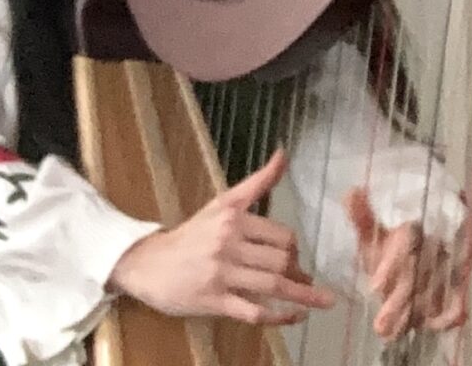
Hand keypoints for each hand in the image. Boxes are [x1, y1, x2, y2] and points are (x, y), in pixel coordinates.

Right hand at [108, 149, 337, 325]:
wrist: (148, 264)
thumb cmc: (190, 234)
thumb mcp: (222, 202)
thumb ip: (258, 182)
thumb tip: (284, 153)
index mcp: (233, 219)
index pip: (281, 236)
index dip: (294, 250)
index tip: (295, 259)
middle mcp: (228, 245)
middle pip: (280, 260)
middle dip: (297, 271)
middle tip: (302, 279)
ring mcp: (221, 275)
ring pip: (272, 285)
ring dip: (303, 294)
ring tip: (324, 300)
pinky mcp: (214, 302)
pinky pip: (254, 312)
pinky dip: (279, 317)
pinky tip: (296, 316)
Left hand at [345, 189, 471, 338]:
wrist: (416, 246)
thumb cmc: (393, 239)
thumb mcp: (375, 230)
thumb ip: (364, 216)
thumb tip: (352, 192)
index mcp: (421, 221)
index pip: (408, 241)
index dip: (392, 265)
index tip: (374, 287)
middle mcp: (444, 240)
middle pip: (424, 272)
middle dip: (400, 300)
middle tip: (379, 325)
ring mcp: (455, 264)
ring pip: (438, 290)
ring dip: (416, 312)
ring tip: (391, 332)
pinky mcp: (460, 285)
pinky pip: (460, 301)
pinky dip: (447, 316)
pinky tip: (428, 327)